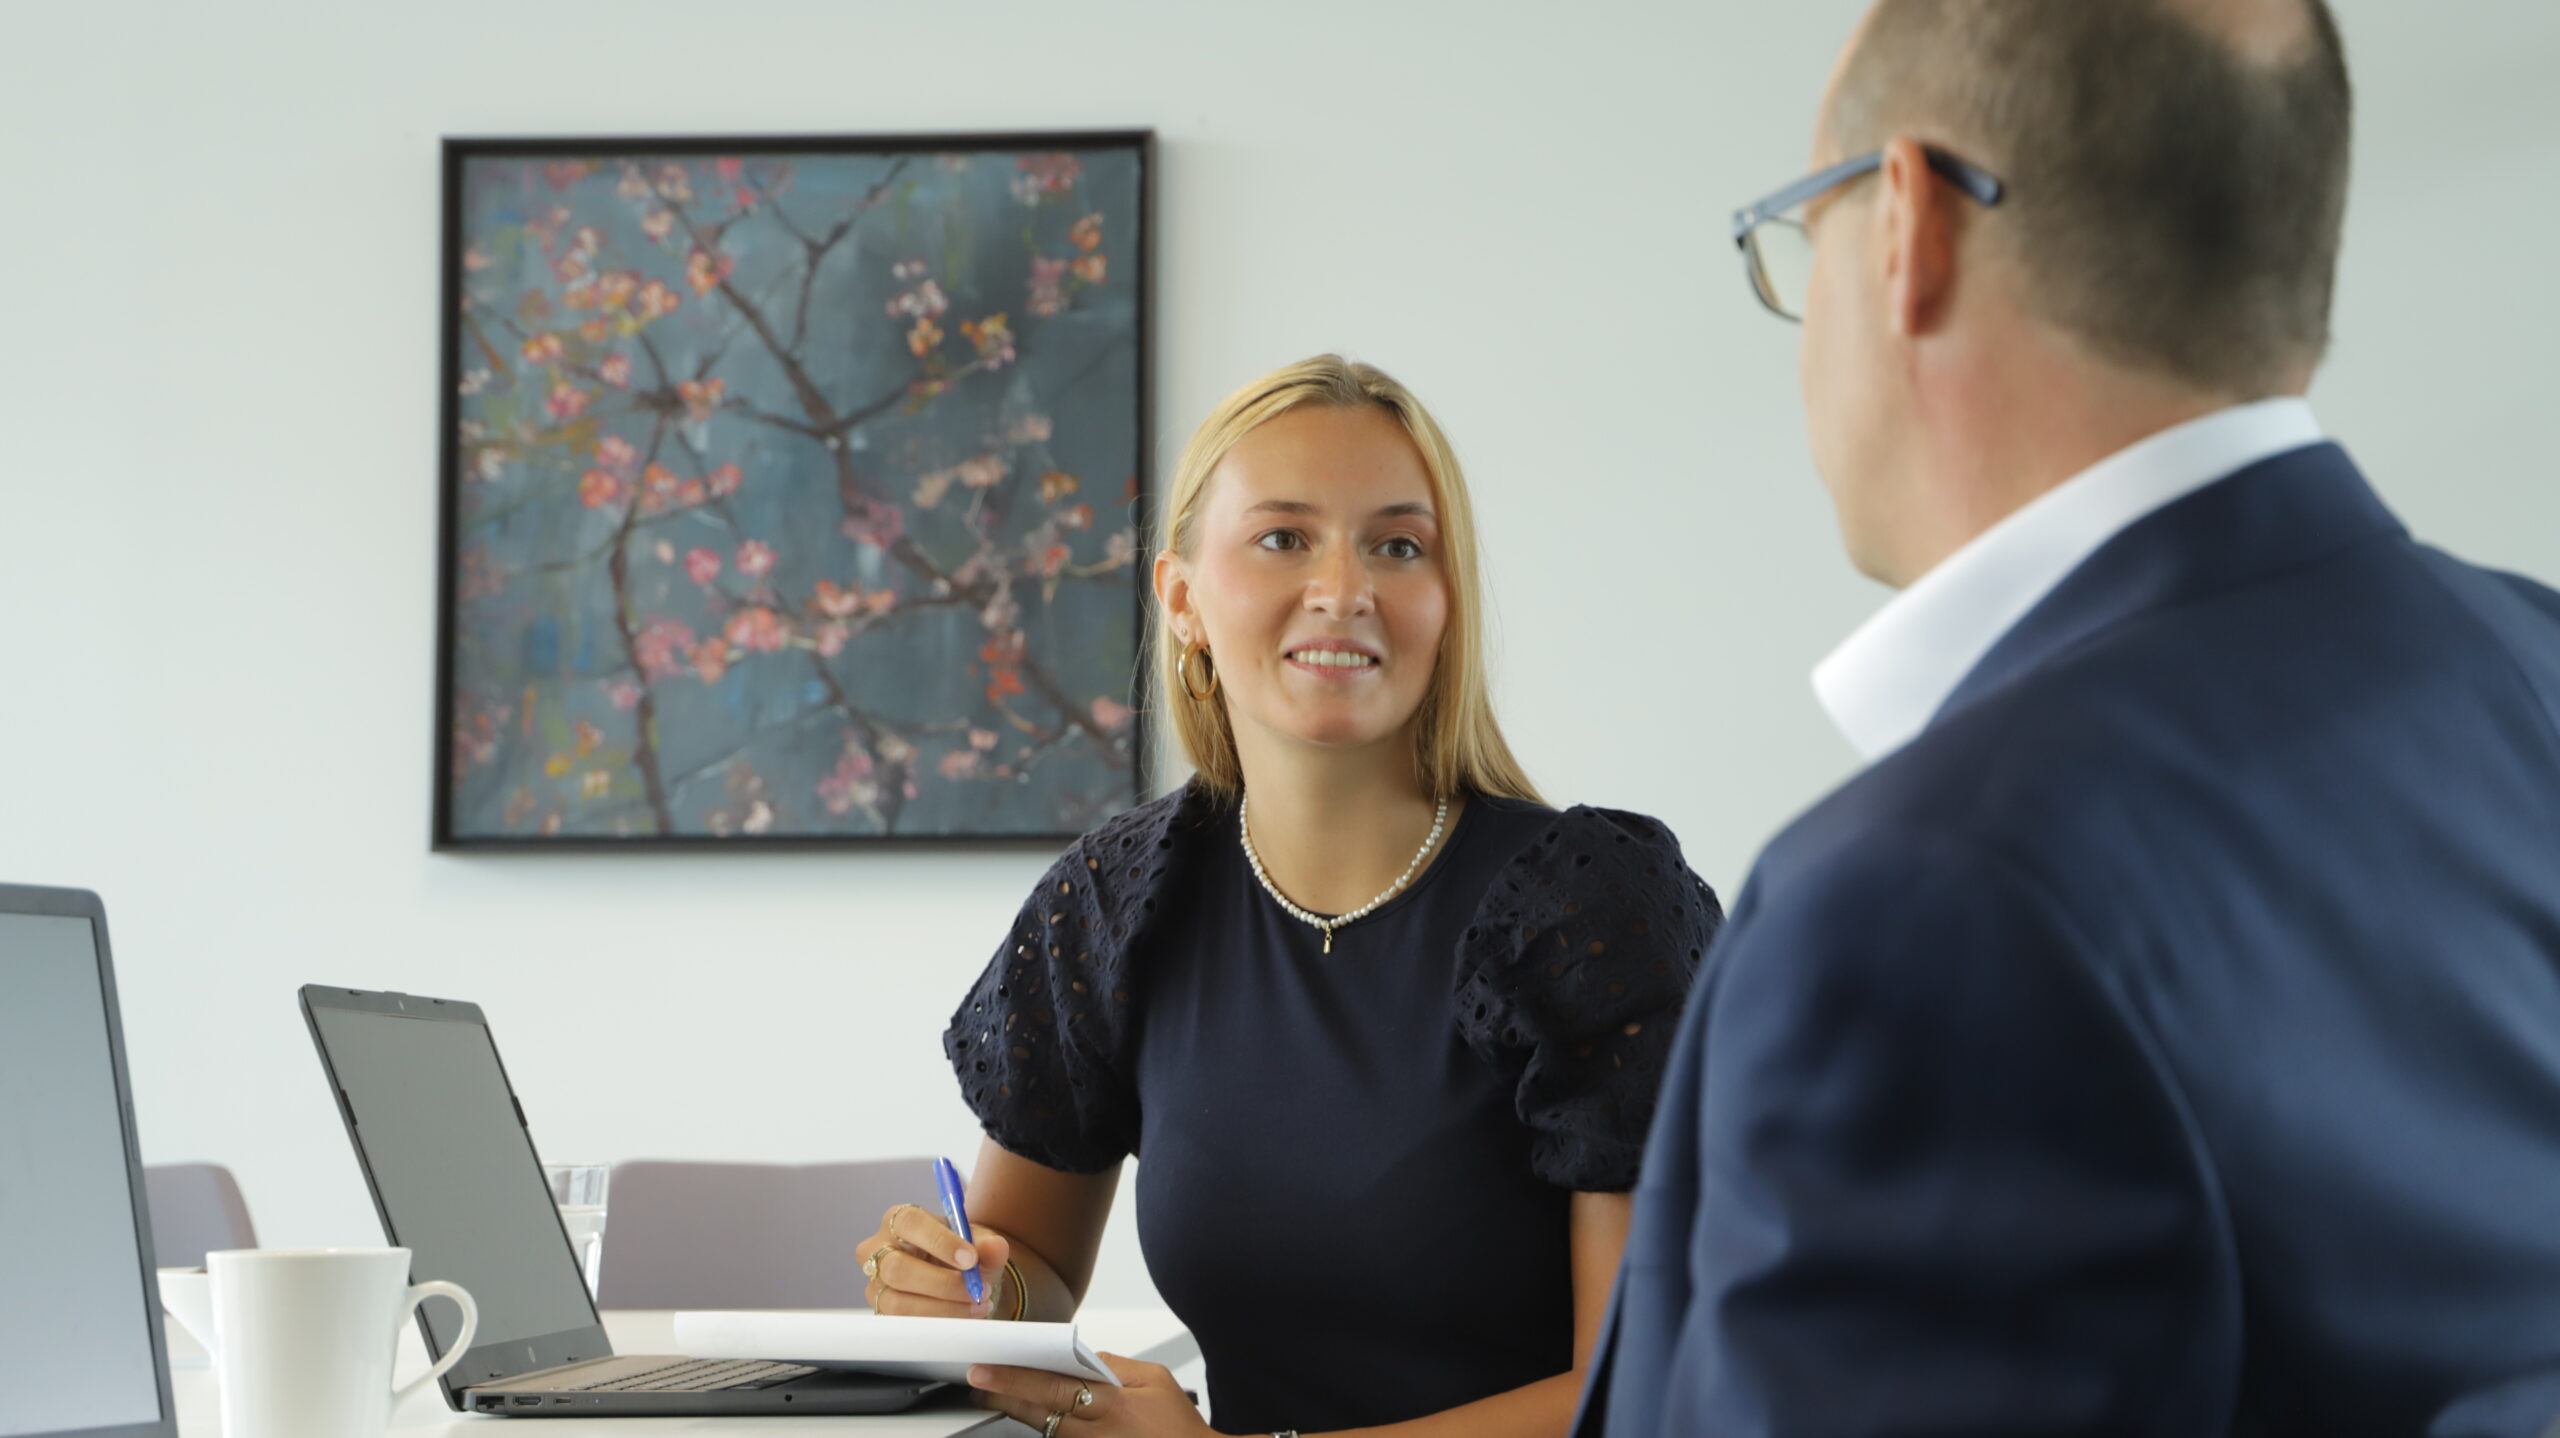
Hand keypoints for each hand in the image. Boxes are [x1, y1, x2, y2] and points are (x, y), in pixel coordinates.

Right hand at [859, 1202, 1007, 1318]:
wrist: (957, 1277)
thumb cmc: (961, 1253)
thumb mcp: (979, 1244)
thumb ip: (988, 1243)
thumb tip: (995, 1246)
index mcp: (899, 1219)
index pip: (910, 1222)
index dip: (940, 1241)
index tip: (971, 1258)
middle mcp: (878, 1249)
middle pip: (897, 1267)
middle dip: (943, 1283)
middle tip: (978, 1290)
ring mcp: (875, 1283)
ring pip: (898, 1302)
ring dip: (943, 1308)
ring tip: (977, 1305)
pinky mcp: (880, 1311)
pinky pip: (903, 1324)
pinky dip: (937, 1323)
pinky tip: (962, 1317)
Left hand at [968, 1355, 1213, 1437]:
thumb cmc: (1179, 1426)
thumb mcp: (1156, 1380)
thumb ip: (1114, 1365)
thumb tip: (1082, 1357)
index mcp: (1112, 1406)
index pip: (1051, 1387)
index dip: (1013, 1378)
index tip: (984, 1369)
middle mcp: (1096, 1434)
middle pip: (1036, 1412)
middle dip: (1002, 1395)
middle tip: (976, 1382)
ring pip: (1043, 1429)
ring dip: (1019, 1412)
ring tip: (994, 1394)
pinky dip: (1044, 1427)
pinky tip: (1031, 1414)